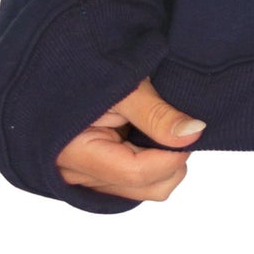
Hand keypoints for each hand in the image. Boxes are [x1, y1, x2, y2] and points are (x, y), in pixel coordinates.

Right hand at [55, 77, 205, 202]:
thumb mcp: (124, 86)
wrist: (59, 65)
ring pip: (144, 188)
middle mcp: (77, 177)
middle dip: (171, 159)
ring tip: (154, 124)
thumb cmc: (84, 71)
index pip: (137, 172)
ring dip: (161, 160)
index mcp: (76, 154)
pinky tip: (143, 133)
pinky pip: (134, 182)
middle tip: (174, 122)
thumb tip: (195, 132)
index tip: (192, 129)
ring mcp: (86, 180)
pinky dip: (149, 160)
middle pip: (147, 187)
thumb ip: (157, 114)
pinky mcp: (95, 176)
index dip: (173, 154)